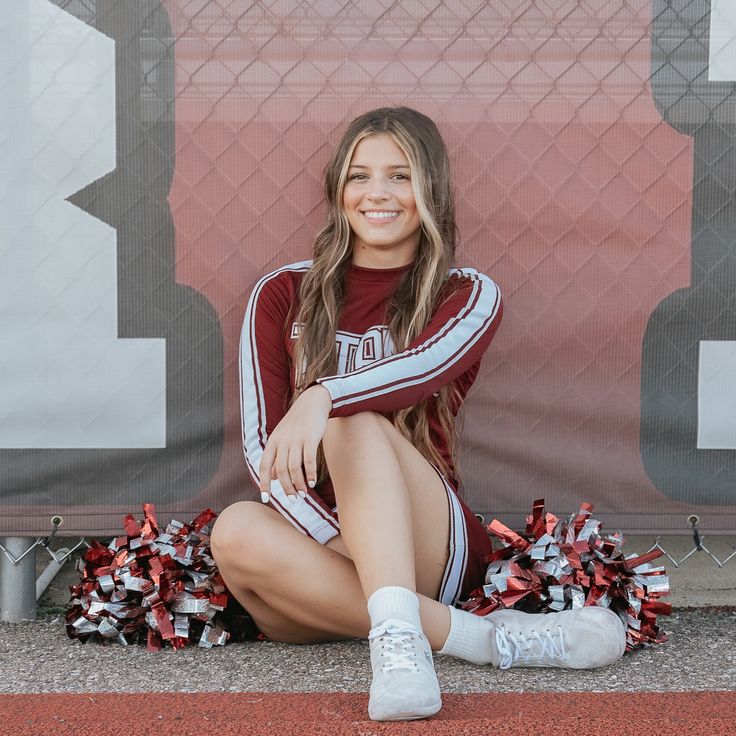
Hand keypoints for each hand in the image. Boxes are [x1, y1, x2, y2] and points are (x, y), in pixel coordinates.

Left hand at [258, 384, 331, 500]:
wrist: (313, 402)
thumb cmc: (297, 423)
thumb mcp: (283, 438)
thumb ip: (277, 457)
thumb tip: (272, 478)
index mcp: (273, 442)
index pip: (264, 466)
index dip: (264, 483)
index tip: (266, 498)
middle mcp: (282, 441)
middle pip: (281, 470)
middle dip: (286, 488)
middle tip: (293, 498)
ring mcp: (296, 439)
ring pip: (294, 468)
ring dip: (299, 484)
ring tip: (303, 493)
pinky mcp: (310, 438)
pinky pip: (309, 461)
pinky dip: (310, 474)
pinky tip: (312, 482)